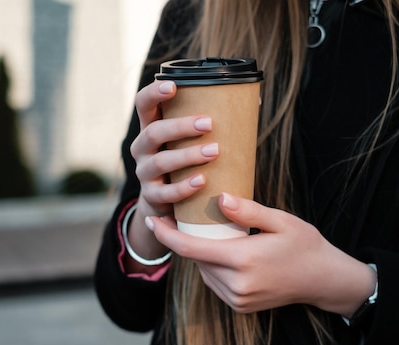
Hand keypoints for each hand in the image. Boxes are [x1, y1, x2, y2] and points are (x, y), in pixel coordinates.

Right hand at [125, 81, 219, 268]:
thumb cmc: (185, 164)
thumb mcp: (190, 143)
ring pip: (161, 161)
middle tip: (210, 124)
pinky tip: (202, 181)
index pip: (143, 104)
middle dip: (181, 127)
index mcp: (151, 128)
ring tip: (214, 151)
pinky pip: (165, 193)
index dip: (153, 93)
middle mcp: (142, 149)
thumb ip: (212, 124)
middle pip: (153, 132)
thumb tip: (256, 101)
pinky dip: (184, 187)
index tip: (173, 85)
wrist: (167, 205)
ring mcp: (144, 173)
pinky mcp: (152, 197)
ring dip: (188, 155)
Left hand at [145, 193, 376, 315]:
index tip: (154, 221)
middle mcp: (236, 284)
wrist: (324, 280)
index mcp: (243, 260)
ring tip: (207, 234)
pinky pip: (214, 284)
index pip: (191, 248)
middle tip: (184, 218)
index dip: (167, 235)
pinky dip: (212, 268)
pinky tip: (222, 254)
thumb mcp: (281, 221)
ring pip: (203, 272)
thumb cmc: (305, 245)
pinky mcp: (240, 306)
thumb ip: (248, 211)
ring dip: (200, 254)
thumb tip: (221, 198)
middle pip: (196, 260)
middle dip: (186, 239)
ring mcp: (238, 299)